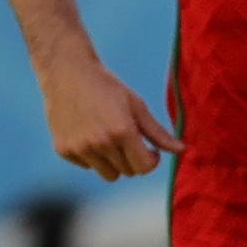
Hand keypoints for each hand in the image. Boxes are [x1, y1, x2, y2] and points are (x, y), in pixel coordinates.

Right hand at [43, 61, 181, 179]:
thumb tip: (182, 150)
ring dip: (114, 162)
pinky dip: (92, 156)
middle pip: (128, 172)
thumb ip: (158, 133)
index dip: (151, 161)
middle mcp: (100, 143)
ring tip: (109, 137)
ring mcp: (80, 148)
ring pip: (109, 174)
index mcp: (122, 131)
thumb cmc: (106, 86)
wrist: (66, 72)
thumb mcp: (136, 105)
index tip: (150, 150)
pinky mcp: (64, 150)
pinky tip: (88, 133)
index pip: (144, 167)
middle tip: (127, 137)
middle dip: (132, 158)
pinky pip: (88, 166)